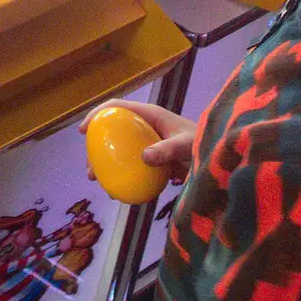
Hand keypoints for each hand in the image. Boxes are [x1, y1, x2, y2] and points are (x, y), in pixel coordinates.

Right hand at [78, 100, 198, 182]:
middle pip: (112, 131)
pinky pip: (131, 166)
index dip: (97, 114)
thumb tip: (144, 157)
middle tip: (89, 166)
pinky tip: (118, 192)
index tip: (84, 130)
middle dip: (96, 147)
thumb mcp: (184, 145)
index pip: (117, 108)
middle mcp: (145, 127)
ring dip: (105, 165)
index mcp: (149, 115)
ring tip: (98, 182)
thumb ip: (166, 150)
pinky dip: (122, 177)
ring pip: (119, 151)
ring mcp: (147, 143)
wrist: (217, 157)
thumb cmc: (201, 143)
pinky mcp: (152, 159)